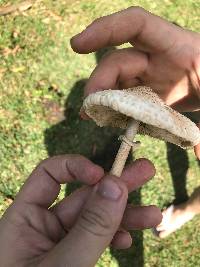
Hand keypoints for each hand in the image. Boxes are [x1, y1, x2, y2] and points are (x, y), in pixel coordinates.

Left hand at [0, 155, 160, 266]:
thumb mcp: (63, 266)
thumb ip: (90, 228)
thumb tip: (115, 185)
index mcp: (24, 219)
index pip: (49, 175)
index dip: (75, 167)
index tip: (102, 175)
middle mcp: (41, 226)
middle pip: (81, 195)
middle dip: (115, 185)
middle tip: (145, 171)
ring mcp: (59, 242)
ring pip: (94, 218)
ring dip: (124, 215)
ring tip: (153, 215)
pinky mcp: (73, 256)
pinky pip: (96, 238)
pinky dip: (114, 237)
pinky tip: (128, 240)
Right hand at [71, 6, 199, 157]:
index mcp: (176, 47)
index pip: (136, 26)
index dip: (106, 29)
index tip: (78, 46)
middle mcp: (156, 59)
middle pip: (118, 62)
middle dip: (99, 82)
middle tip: (89, 108)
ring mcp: (149, 76)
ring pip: (115, 81)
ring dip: (101, 98)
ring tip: (92, 116)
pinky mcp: (144, 92)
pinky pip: (122, 97)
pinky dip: (111, 108)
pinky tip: (105, 119)